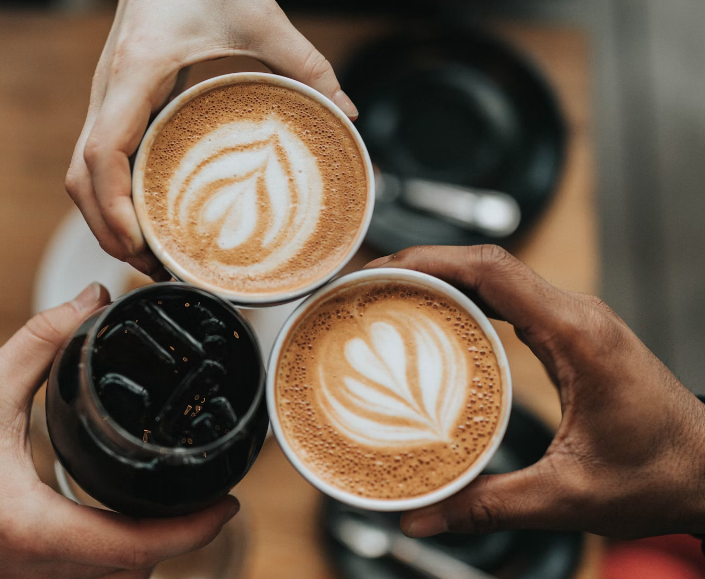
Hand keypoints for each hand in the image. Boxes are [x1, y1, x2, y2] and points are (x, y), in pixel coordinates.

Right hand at [0, 283, 238, 577]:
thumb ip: (41, 342)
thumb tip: (88, 300)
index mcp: (31, 531)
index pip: (135, 547)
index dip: (192, 530)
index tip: (229, 503)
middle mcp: (30, 570)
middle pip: (131, 572)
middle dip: (177, 541)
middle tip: (207, 496)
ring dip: (145, 551)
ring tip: (173, 505)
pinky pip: (76, 577)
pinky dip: (109, 556)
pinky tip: (116, 519)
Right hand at [66, 0, 356, 277]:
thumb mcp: (259, 16)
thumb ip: (305, 63)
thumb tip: (346, 112)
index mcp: (134, 73)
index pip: (101, 154)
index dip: (112, 208)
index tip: (140, 244)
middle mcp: (108, 89)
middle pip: (80, 179)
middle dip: (107, 231)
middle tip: (153, 268)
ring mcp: (106, 97)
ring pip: (81, 174)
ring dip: (105, 219)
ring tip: (149, 255)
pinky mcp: (116, 102)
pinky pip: (98, 159)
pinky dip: (112, 197)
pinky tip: (145, 216)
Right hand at [366, 245, 704, 538]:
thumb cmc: (660, 475)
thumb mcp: (567, 496)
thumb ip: (488, 505)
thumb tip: (422, 515)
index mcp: (577, 335)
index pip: (493, 270)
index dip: (431, 261)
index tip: (382, 269)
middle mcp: (576, 315)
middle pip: (487, 263)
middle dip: (422, 264)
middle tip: (369, 285)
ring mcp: (574, 320)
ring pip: (497, 275)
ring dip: (443, 277)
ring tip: (390, 295)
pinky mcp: (571, 333)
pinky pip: (510, 298)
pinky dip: (467, 298)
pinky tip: (436, 319)